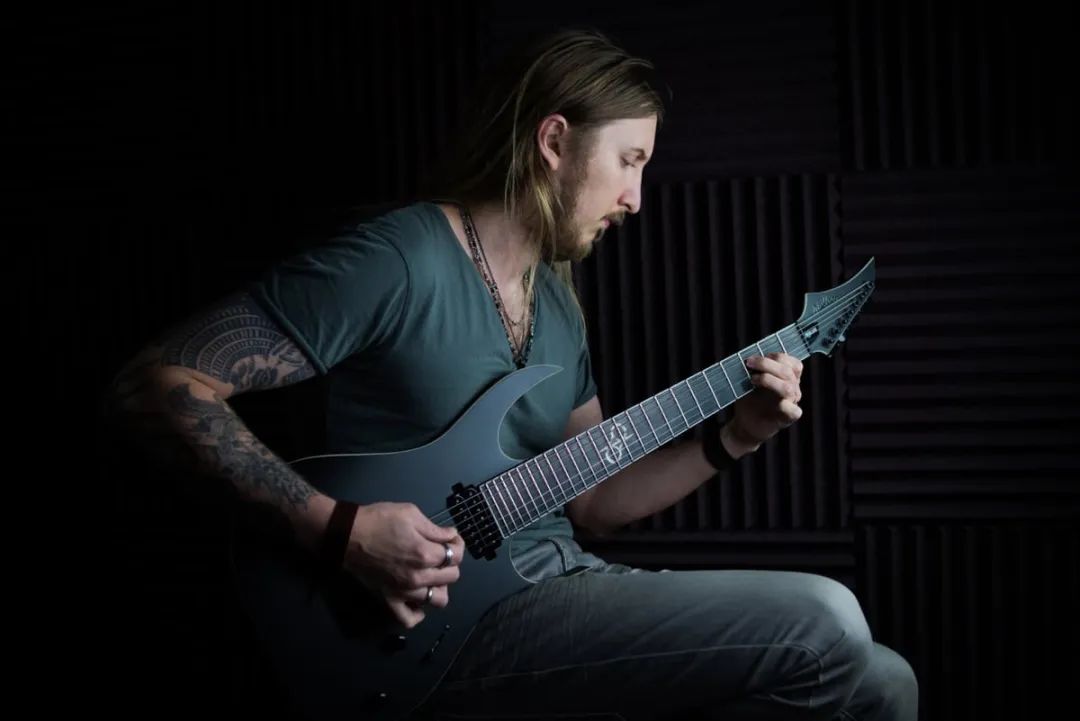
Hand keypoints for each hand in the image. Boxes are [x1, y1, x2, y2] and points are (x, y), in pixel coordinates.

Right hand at [345, 502, 463, 627]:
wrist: (348, 535)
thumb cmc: (379, 520)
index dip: (457, 544)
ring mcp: (405, 592)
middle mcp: (419, 577)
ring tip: (430, 575)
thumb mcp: (411, 513)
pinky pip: (409, 619)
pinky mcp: (390, 600)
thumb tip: (451, 536)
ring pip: (439, 600)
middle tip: (439, 552)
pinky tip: (418, 600)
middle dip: (451, 563)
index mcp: (425, 554)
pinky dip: (418, 613)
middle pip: (452, 577)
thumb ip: (435, 529)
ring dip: (439, 587)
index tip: (449, 538)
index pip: (457, 555)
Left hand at [729, 352, 803, 451]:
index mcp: (789, 378)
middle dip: (766, 364)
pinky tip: (773, 401)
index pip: (793, 363)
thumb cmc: (751, 400)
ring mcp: (791, 403)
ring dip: (768, 380)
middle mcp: (793, 389)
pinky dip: (784, 405)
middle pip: (788, 372)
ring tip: (752, 379)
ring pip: (787, 388)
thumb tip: (750, 357)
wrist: (747, 424)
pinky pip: (793, 410)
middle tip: (749, 363)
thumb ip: (756, 369)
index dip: (776, 357)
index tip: (755, 357)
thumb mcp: (753, 380)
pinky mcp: (787, 418)